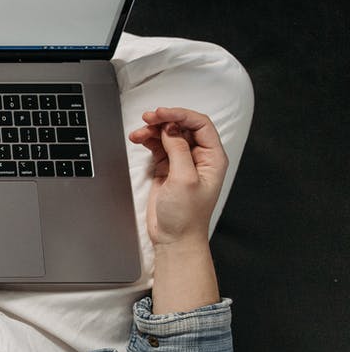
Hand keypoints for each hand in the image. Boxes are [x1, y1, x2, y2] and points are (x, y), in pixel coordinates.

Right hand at [128, 107, 228, 247]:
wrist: (174, 238)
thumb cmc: (186, 216)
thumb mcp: (184, 179)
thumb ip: (179, 150)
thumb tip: (171, 129)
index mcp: (212, 158)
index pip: (200, 125)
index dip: (181, 115)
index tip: (162, 114)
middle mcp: (199, 157)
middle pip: (183, 126)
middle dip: (165, 120)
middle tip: (148, 118)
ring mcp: (183, 162)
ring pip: (168, 135)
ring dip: (153, 130)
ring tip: (138, 133)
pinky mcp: (168, 168)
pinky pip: (158, 146)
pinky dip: (148, 140)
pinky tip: (139, 139)